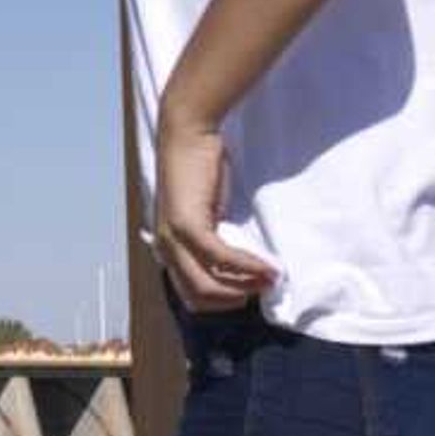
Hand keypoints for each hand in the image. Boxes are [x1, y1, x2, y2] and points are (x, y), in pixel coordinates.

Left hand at [152, 118, 279, 312]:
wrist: (188, 135)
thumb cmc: (201, 170)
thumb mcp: (206, 212)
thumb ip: (214, 237)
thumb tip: (241, 265)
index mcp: (167, 247)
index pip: (190, 294)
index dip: (221, 301)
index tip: (250, 292)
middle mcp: (164, 248)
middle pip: (198, 297)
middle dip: (234, 300)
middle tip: (263, 289)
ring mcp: (173, 238)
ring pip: (207, 285)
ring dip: (243, 288)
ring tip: (270, 281)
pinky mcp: (188, 225)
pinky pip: (220, 259)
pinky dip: (246, 267)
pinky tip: (267, 268)